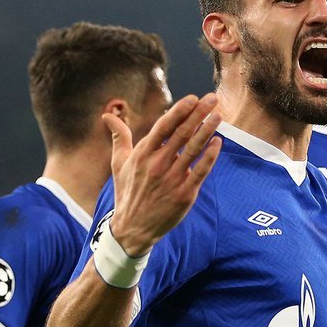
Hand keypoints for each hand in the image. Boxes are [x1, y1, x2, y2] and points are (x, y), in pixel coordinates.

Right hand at [106, 93, 221, 255]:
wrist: (133, 228)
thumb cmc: (127, 192)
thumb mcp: (118, 164)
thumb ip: (119, 137)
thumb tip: (107, 116)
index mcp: (143, 154)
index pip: (164, 126)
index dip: (179, 111)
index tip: (193, 98)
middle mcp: (158, 164)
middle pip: (182, 133)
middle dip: (199, 114)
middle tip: (212, 99)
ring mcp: (172, 179)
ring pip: (194, 150)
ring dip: (208, 130)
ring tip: (218, 115)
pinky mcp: (185, 194)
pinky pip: (201, 171)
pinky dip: (210, 156)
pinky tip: (218, 143)